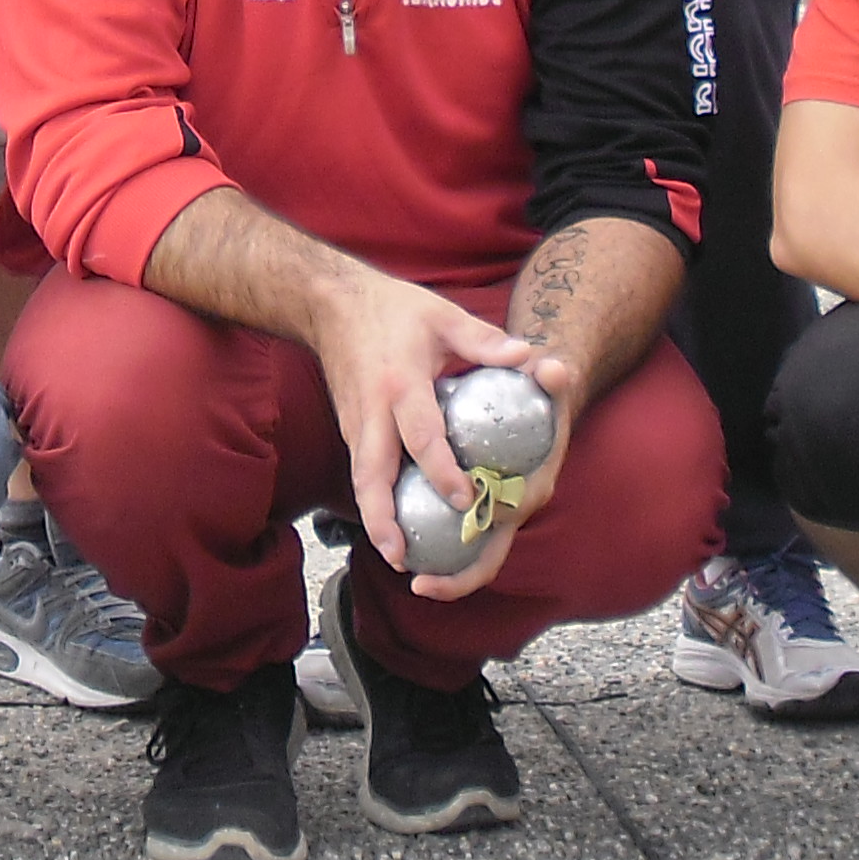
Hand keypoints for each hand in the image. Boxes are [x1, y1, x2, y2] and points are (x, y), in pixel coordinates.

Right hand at [307, 271, 537, 573]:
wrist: (330, 303)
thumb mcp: (442, 315)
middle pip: (371, 475)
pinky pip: (361, 472)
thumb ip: (484, 340)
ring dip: (374, 520)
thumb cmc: (393, 308)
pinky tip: (393, 526)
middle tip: (403, 556)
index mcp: (400, 384)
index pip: (420, 435)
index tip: (463, 497)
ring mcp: (354, 424)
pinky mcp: (348, 429)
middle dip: (384, 518)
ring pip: (360, 481)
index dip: (440, 469)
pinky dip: (373, 502)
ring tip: (397, 557)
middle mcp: (372, 412)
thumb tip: (528, 357)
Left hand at [405, 351, 579, 602]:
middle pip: (490, 554)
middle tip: (420, 583)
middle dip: (458, 577)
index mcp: (533, 484)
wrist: (543, 401)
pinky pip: (457, 536)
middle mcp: (517, 506)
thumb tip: (552, 369)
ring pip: (472, 555)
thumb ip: (550, 377)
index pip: (509, 514)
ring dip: (444, 573)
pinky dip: (435, 546)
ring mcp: (497, 513)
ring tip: (403, 575)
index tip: (453, 534)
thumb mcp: (547, 381)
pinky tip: (399, 547)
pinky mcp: (478, 509)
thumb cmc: (540, 392)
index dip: (483, 528)